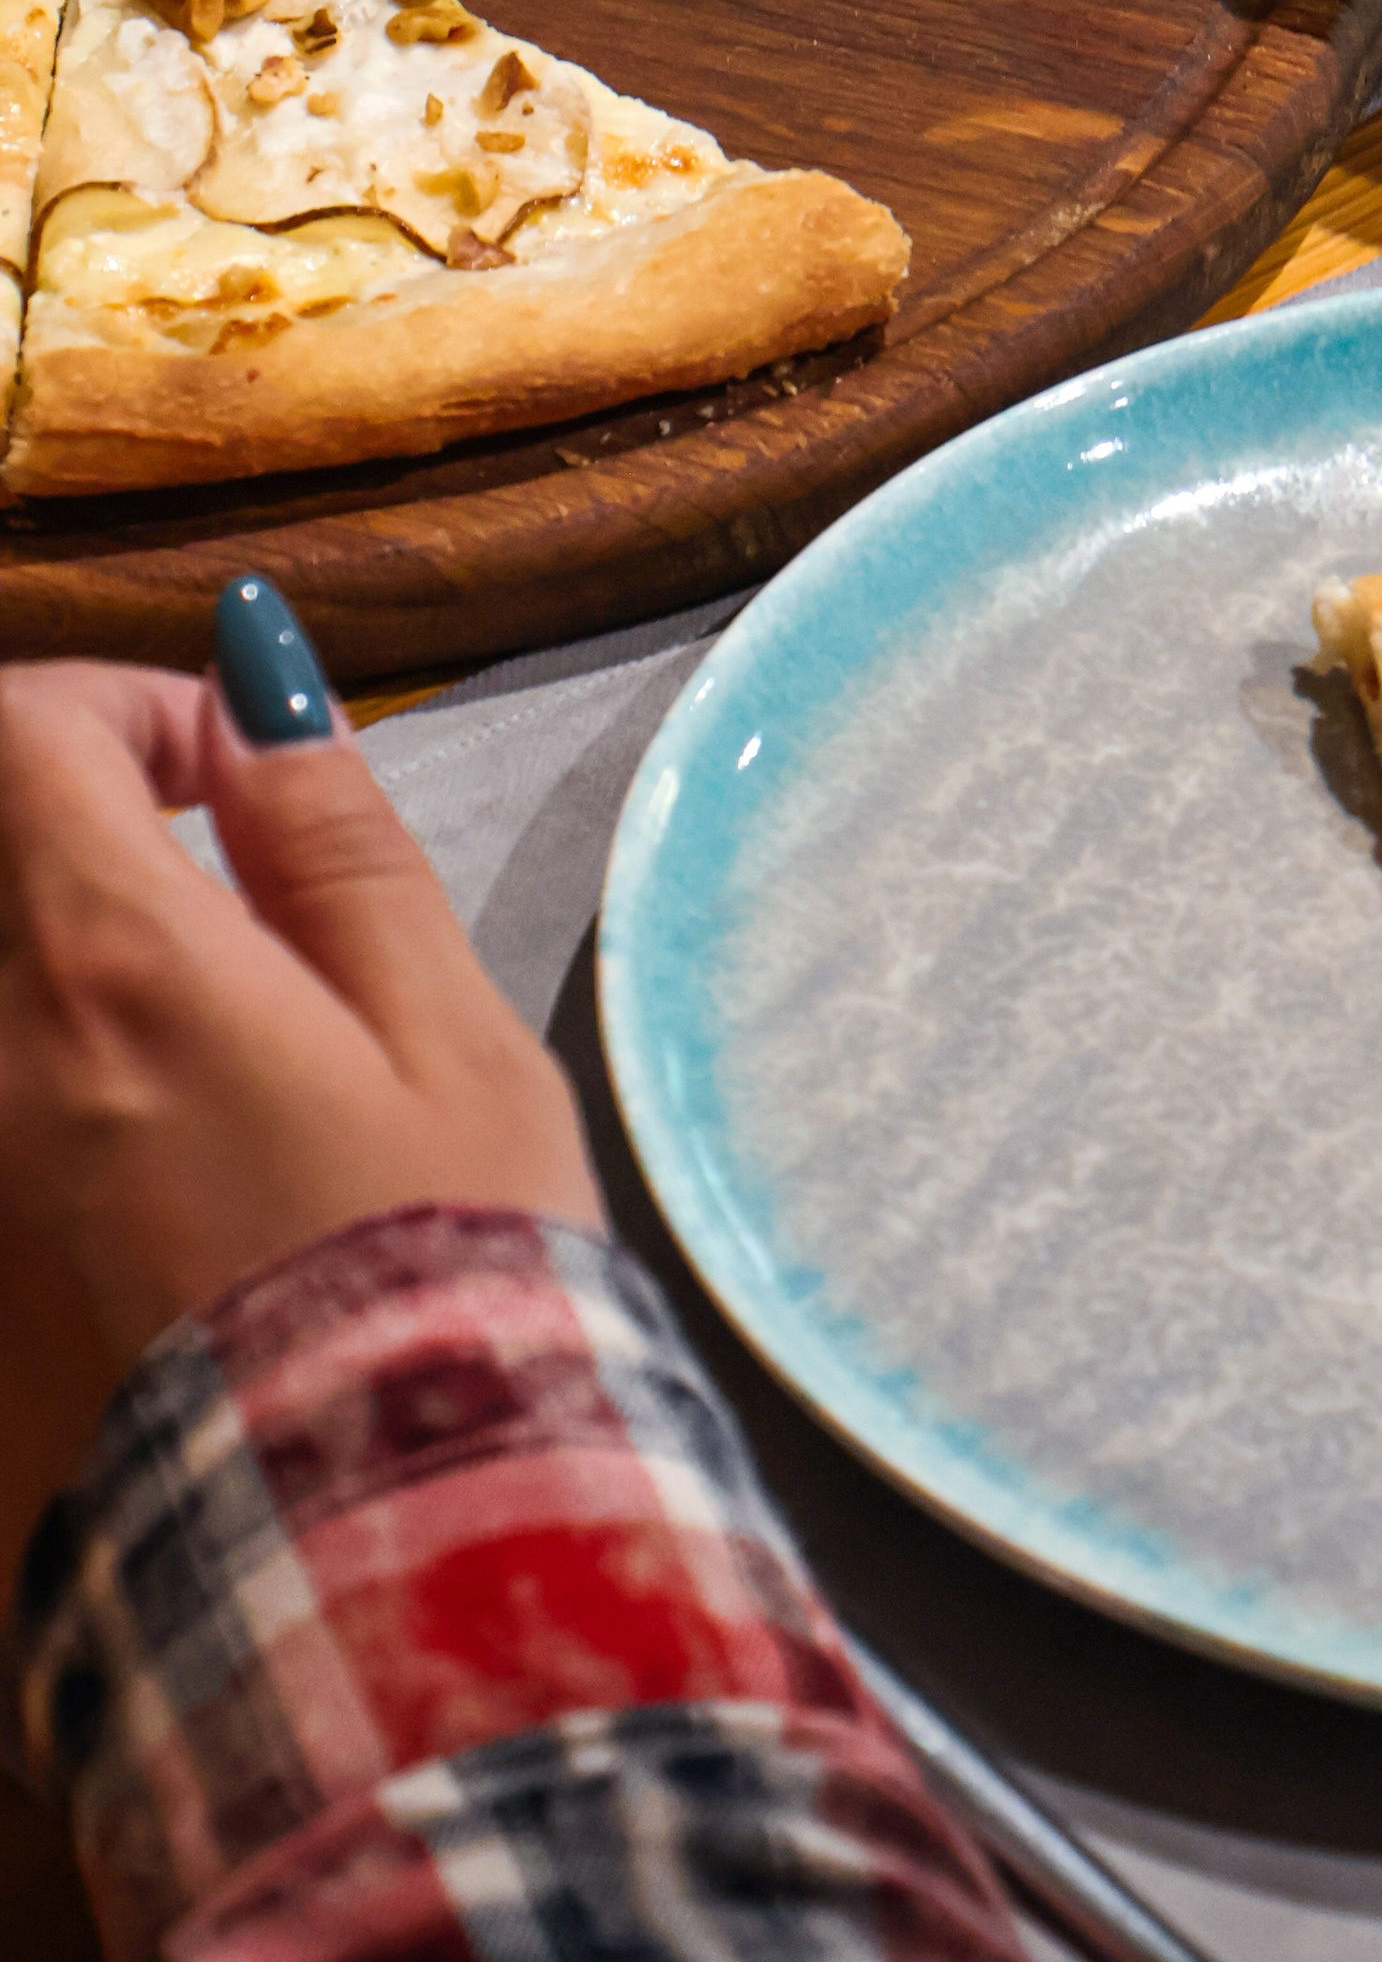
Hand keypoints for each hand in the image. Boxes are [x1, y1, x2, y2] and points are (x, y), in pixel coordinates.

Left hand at [0, 659, 597, 1586]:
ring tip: (203, 1067)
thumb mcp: (445, 1034)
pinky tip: (160, 1199)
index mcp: (109, 967)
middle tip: (218, 904)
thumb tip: (260, 698)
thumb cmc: (435, 1279)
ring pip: (0, 1019)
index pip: (25, 733)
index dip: (123, 709)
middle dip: (88, 843)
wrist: (364, 1575)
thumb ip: (338, 846)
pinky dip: (52, 1116)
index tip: (228, 771)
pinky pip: (2, 1143)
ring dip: (78, 991)